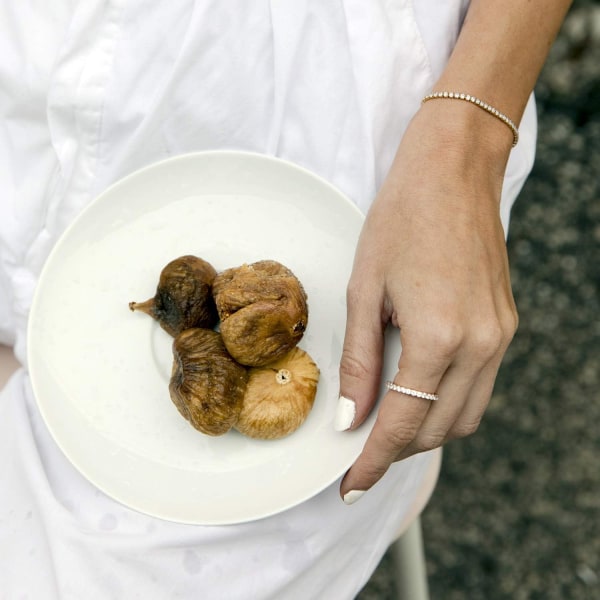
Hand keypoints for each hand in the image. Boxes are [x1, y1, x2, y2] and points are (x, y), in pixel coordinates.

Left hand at [335, 103, 518, 502]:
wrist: (453, 171)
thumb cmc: (402, 219)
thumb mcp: (364, 290)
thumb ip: (359, 360)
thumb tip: (351, 416)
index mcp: (440, 338)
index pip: (403, 425)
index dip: (373, 461)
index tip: (350, 485)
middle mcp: (481, 346)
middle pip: (439, 430)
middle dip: (397, 449)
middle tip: (360, 448)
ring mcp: (500, 337)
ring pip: (464, 416)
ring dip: (424, 429)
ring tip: (384, 422)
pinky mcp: (505, 325)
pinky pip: (478, 386)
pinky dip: (445, 402)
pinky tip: (416, 389)